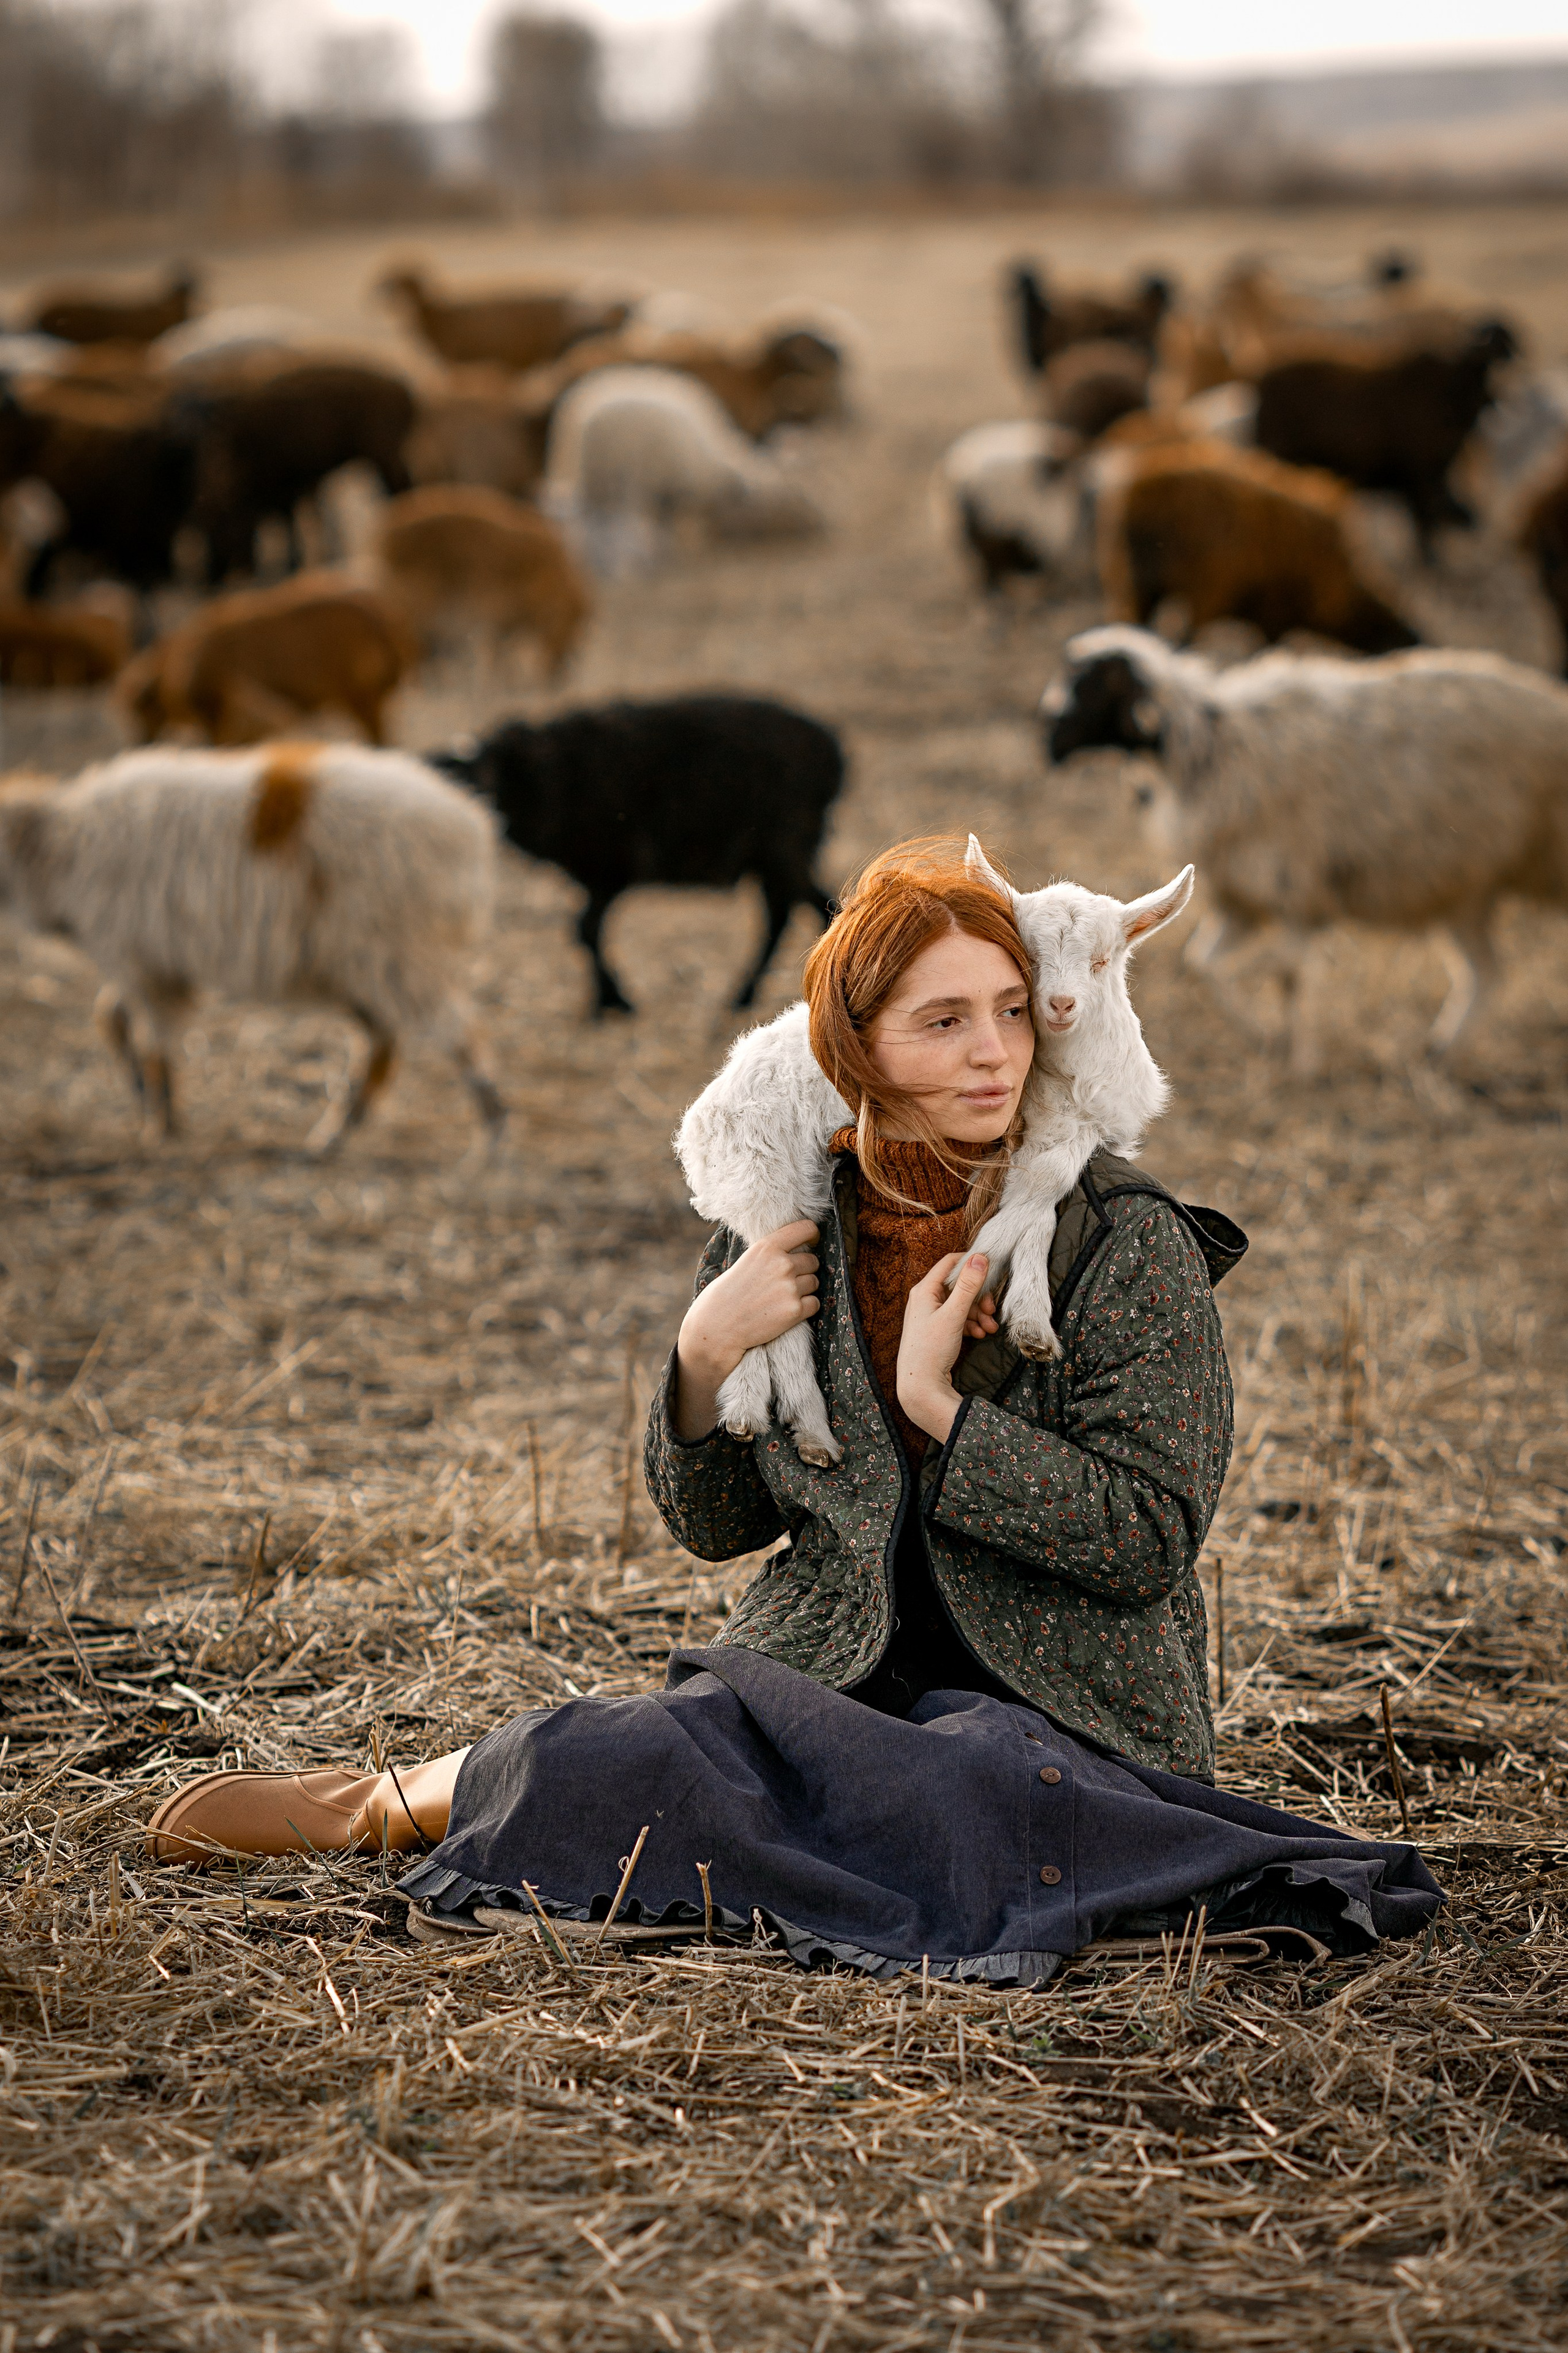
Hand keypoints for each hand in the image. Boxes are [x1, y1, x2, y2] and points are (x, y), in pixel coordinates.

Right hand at [673, 1220, 819, 1439]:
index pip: (806, 1227)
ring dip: (804, 1290)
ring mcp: (789, 1286)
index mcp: (763, 1247)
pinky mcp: (796, 1310)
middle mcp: (780, 1263)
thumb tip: (799, 1244)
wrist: (713, 1336)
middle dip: (803, 1270)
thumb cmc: (722, 1303)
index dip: (809, 1234)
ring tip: (777, 1304)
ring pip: (816, 1281)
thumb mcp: (740, 1269)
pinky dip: (805, 1310)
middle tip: (779, 1286)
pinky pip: (815, 1303)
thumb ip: (766, 1256)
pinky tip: (783, 1317)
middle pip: (813, 1259)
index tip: (807, 1240)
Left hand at [897, 1251, 991, 1445]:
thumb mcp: (953, 1315)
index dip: (971, 1263)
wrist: (921, 1386)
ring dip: (977, 1313)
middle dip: (978, 1296)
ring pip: (960, 1304)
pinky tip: (980, 1334)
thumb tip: (980, 1257)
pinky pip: (957, 1319)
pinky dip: (971, 1324)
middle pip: (958, 1286)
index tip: (991, 1270)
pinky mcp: (936, 1330)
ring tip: (989, 1327)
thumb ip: (968, 1286)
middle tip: (991, 1309)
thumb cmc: (931, 1350)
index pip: (950, 1263)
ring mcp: (930, 1315)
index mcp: (924, 1290)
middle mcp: (925, 1299)